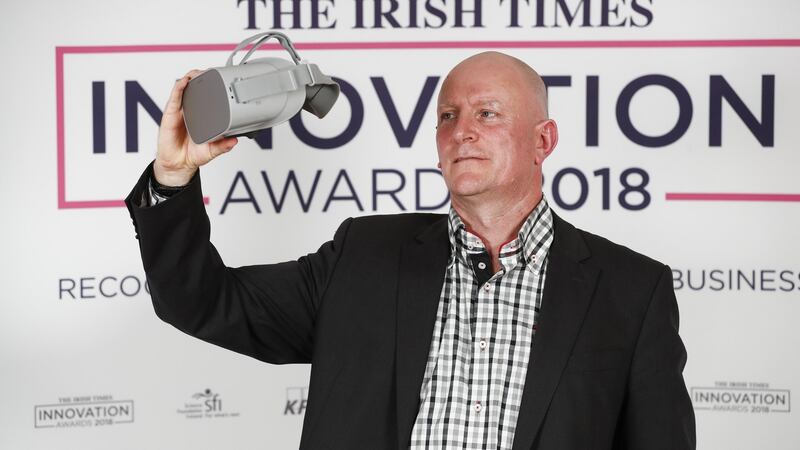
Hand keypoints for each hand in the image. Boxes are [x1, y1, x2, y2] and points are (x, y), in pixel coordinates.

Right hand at [153, 69, 238, 185]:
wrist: (177, 164)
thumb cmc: (193, 154)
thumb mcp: (212, 150)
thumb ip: (223, 146)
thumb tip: (235, 141)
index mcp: (201, 116)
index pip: (207, 97)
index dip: (213, 87)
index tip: (222, 80)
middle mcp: (190, 111)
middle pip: (195, 88)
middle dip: (202, 78)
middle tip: (211, 72)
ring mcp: (180, 111)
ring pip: (184, 89)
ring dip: (191, 78)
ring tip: (198, 72)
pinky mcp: (170, 114)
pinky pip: (174, 98)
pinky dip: (179, 88)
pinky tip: (184, 82)